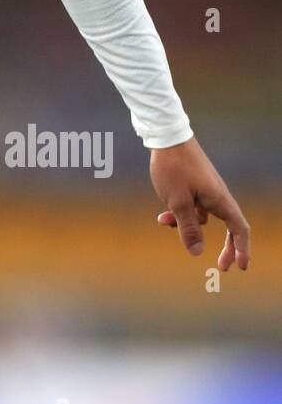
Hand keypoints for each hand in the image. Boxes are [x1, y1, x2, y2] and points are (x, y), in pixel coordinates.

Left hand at [150, 136, 249, 270]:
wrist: (166, 137)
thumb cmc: (173, 168)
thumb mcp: (177, 202)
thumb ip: (187, 228)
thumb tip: (196, 252)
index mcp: (219, 200)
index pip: (239, 229)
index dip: (241, 249)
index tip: (240, 267)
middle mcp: (217, 196)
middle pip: (228, 227)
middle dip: (225, 247)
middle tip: (221, 266)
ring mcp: (206, 191)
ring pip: (202, 217)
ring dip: (186, 225)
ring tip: (164, 220)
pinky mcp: (194, 186)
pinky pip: (192, 207)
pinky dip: (179, 213)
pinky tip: (162, 214)